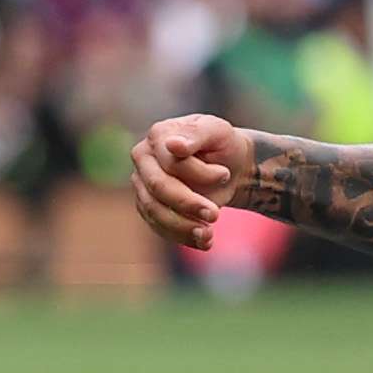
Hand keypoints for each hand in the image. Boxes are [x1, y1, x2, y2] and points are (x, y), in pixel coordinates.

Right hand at [129, 114, 251, 249]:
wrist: (229, 166)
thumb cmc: (222, 144)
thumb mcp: (217, 131)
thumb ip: (196, 135)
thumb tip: (172, 145)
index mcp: (158, 135)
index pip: (171, 161)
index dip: (198, 172)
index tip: (225, 175)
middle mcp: (144, 160)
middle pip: (158, 187)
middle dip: (188, 203)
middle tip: (215, 215)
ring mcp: (143, 185)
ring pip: (155, 211)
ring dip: (183, 226)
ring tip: (209, 234)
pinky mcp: (149, 208)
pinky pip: (159, 227)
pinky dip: (182, 237)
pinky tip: (204, 241)